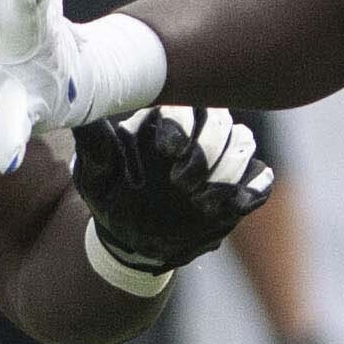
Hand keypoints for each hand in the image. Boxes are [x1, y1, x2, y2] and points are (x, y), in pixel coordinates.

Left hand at [72, 104, 273, 276]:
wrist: (135, 239)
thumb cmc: (112, 199)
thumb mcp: (96, 177)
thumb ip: (95, 147)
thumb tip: (82, 113)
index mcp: (161, 121)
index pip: (181, 104)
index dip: (180, 124)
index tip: (168, 152)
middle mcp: (195, 132)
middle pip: (219, 119)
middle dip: (206, 149)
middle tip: (182, 185)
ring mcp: (220, 158)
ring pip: (243, 142)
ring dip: (228, 170)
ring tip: (201, 203)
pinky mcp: (239, 185)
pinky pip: (260, 176)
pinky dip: (254, 188)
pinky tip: (235, 206)